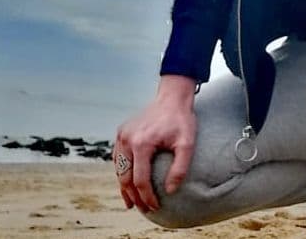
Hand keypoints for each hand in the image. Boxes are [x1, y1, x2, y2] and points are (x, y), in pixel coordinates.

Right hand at [113, 75, 196, 213]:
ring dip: (124, 187)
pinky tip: (128, 181)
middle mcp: (127, 139)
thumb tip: (169, 191)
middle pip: (125, 177)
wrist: (172, 97)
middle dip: (133, 196)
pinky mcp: (122, 132)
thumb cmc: (181, 120)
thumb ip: (180, 168)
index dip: (146, 197)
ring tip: (132, 202)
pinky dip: (122, 172)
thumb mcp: (187, 143)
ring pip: (119, 169)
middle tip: (142, 209)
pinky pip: (118, 157)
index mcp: (142, 143)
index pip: (140, 179)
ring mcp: (122, 135)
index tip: (155, 207)